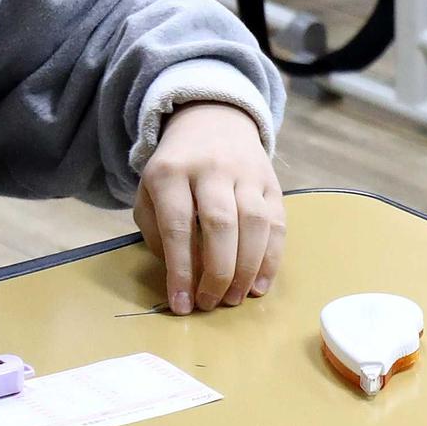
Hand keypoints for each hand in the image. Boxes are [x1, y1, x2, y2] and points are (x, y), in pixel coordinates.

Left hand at [136, 99, 282, 311]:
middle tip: (211, 303)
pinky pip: (277, 222)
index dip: (181, 270)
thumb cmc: (176, 169)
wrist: (213, 120)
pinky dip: (272, 258)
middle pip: (220, 224)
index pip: (177, 225)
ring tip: (237, 298)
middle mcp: (211, 169)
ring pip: (254, 223)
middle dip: (218, 272)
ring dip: (247, 268)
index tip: (182, 305)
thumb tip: (183, 276)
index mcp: (171, 172)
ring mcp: (246, 173)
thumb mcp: (149, 192)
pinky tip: (260, 284)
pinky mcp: (271, 181)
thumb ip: (158, 232)